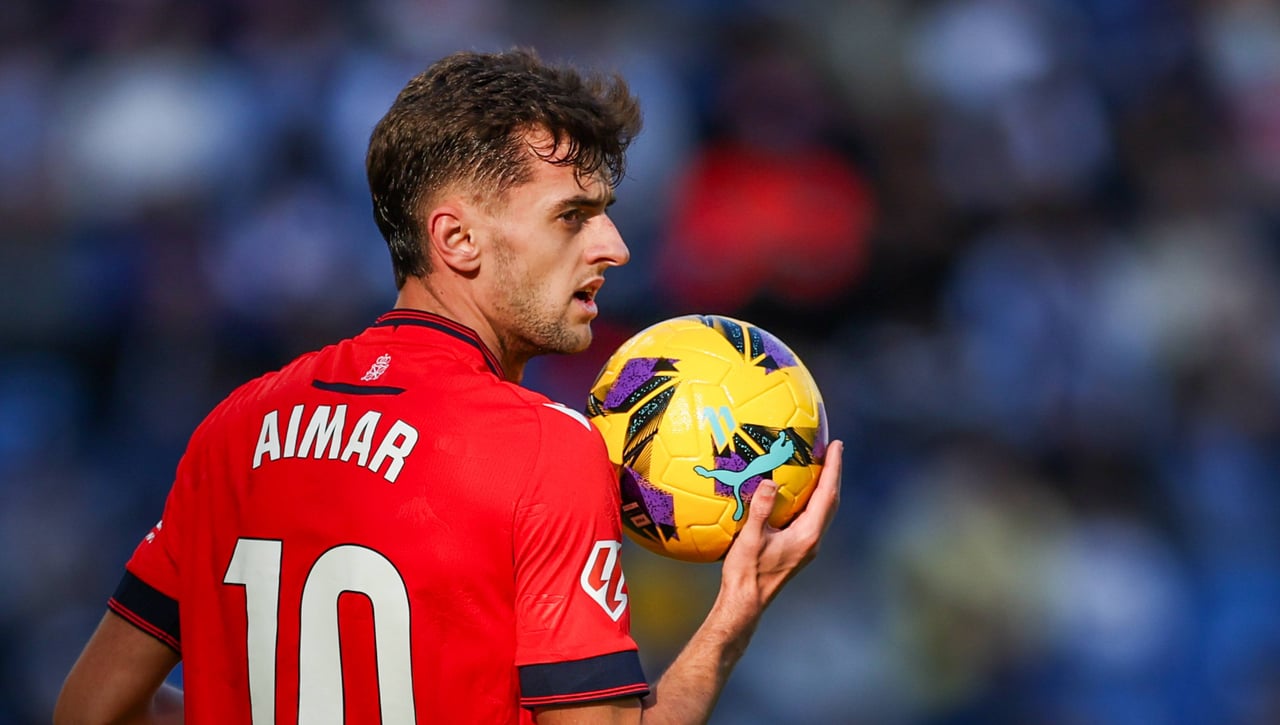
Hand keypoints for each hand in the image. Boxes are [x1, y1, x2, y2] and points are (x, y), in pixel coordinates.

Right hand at [720, 440, 843, 613]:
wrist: (746, 603)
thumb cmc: (747, 572)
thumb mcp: (751, 538)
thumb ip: (761, 510)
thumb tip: (770, 483)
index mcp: (807, 535)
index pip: (826, 495)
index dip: (833, 468)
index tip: (836, 445)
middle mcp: (812, 540)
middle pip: (831, 501)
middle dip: (833, 474)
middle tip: (832, 449)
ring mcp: (806, 546)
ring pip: (823, 511)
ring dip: (824, 487)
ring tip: (819, 465)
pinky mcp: (798, 550)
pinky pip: (811, 518)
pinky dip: (811, 499)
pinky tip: (797, 493)